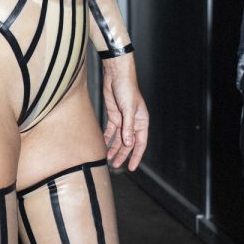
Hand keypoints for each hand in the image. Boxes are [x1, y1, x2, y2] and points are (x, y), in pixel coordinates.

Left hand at [102, 54, 148, 170]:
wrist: (116, 75)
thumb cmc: (127, 89)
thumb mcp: (128, 109)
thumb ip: (128, 127)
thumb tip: (128, 144)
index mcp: (141, 121)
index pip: (140, 143)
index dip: (136, 156)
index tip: (132, 167)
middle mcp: (133, 122)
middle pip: (128, 143)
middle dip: (122, 154)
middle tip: (115, 165)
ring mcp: (122, 119)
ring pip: (118, 138)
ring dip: (113, 148)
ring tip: (107, 158)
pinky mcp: (113, 115)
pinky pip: (110, 130)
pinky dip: (106, 137)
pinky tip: (102, 144)